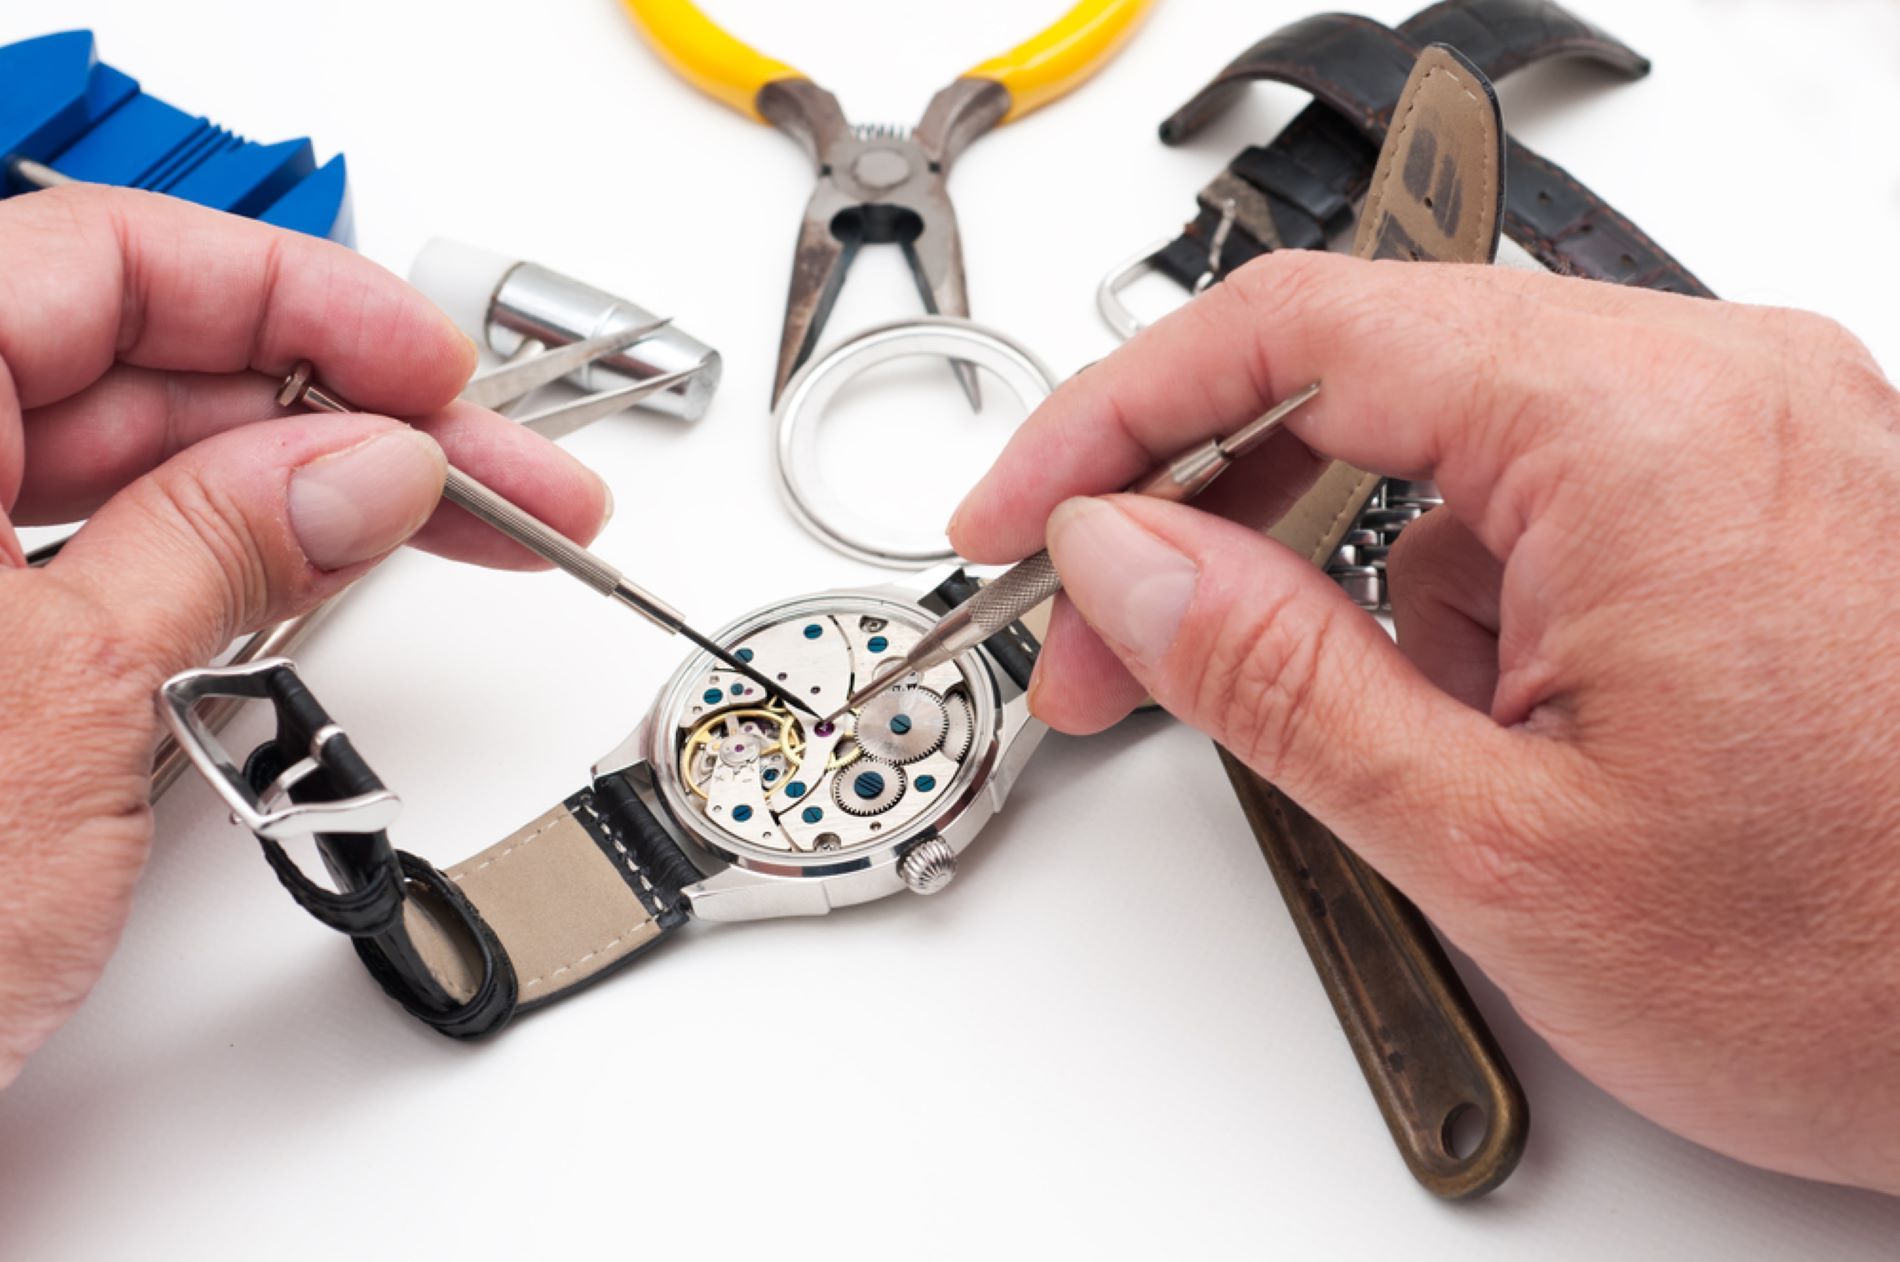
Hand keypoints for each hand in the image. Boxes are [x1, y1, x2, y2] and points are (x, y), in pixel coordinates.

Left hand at [0, 188, 608, 1083]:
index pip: (98, 262)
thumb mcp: (61, 704)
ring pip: (130, 475)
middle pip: (133, 370)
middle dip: (335, 412)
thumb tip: (368, 462)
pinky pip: (100, 572)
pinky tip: (323, 588)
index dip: (290, 293)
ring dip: (298, 501)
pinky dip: (218, 578)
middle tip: (494, 471)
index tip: (427, 363)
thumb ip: (220, 547)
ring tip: (455, 535)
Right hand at [950, 251, 1899, 1192]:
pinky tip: (1481, 733)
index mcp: (1640, 427)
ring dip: (1349, 580)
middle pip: (1364, 378)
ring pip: (1448, 454)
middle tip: (1110, 642)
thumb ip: (1275, 676)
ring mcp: (1750, 442)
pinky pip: (1543, 508)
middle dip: (1210, 514)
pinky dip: (1462, 605)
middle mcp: (1714, 390)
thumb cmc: (1873, 963)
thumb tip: (1124, 560)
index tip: (1019, 510)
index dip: (1113, 418)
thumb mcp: (1497, 841)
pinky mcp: (1760, 507)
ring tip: (1372, 743)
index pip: (1295, 332)